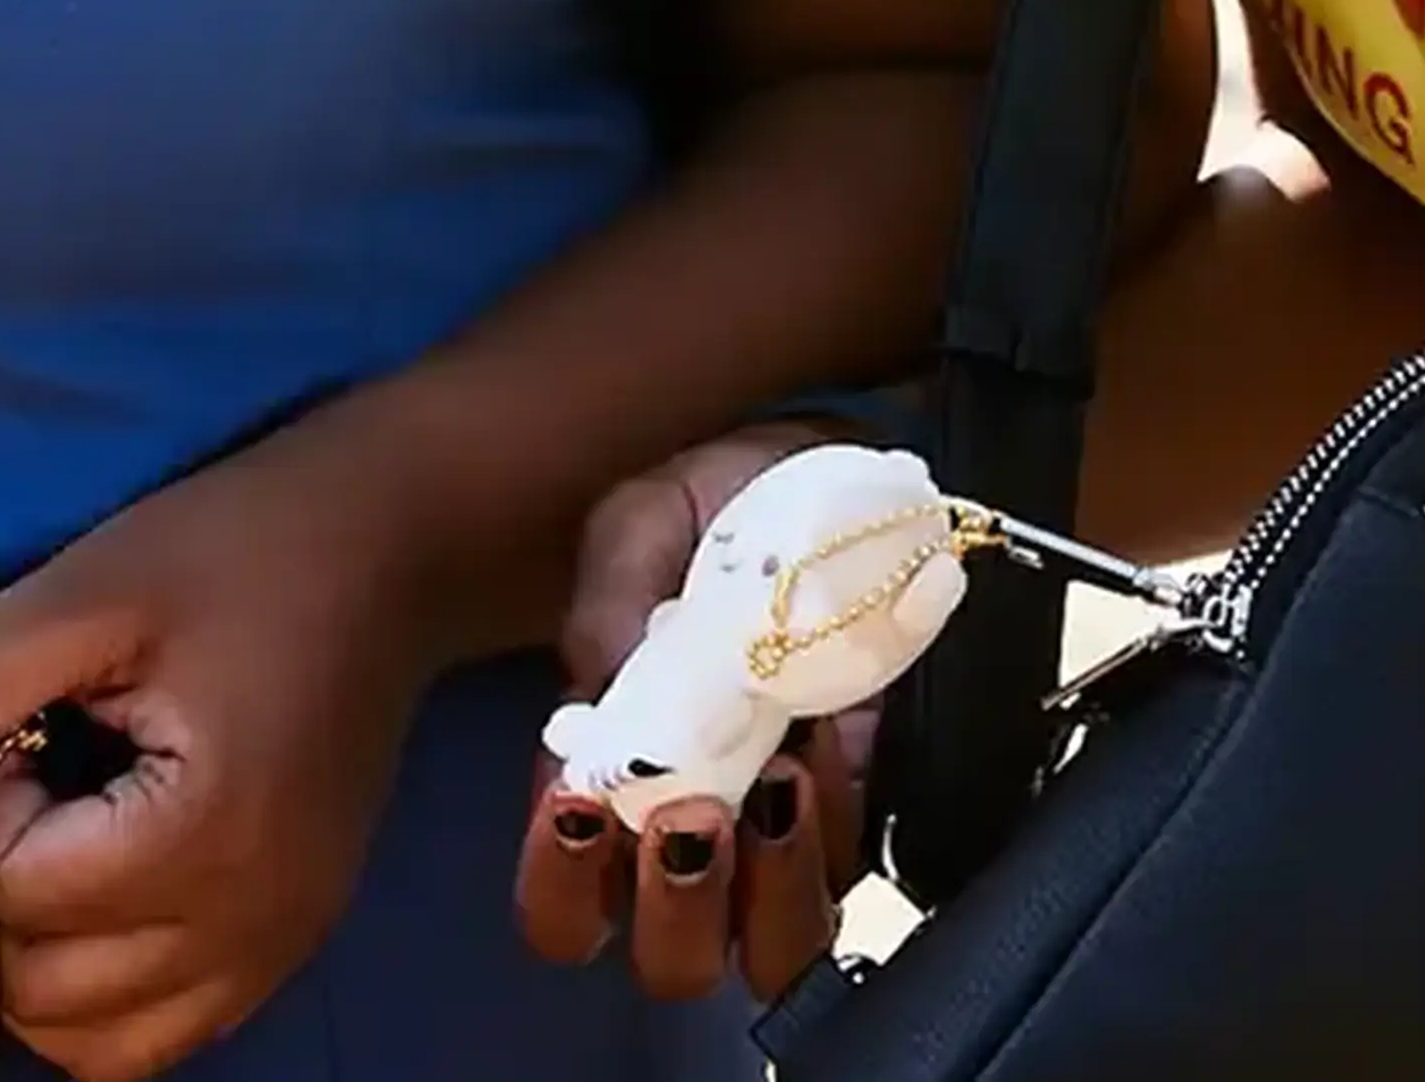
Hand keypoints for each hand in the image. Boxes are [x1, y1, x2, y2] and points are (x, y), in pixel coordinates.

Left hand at [0, 434, 443, 1081]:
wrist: (391, 548)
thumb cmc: (239, 552)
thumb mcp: (93, 580)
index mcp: (206, 832)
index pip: (25, 895)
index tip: (35, 727)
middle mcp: (251, 920)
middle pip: (50, 995)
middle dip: (8, 896)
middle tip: (36, 786)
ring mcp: (279, 945)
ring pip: (104, 1044)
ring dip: (49, 964)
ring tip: (68, 840)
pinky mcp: (292, 942)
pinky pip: (167, 1031)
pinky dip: (112, 990)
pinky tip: (113, 880)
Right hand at [513, 427, 864, 1004]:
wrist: (822, 465)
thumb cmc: (709, 498)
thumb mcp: (637, 523)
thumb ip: (606, 607)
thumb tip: (602, 700)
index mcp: (607, 778)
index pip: (562, 902)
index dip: (562, 888)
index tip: (584, 810)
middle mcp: (691, 827)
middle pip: (671, 960)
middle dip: (676, 912)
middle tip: (692, 816)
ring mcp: (782, 830)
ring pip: (775, 949)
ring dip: (769, 894)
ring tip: (774, 788)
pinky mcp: (862, 805)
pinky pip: (854, 869)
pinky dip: (835, 826)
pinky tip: (820, 748)